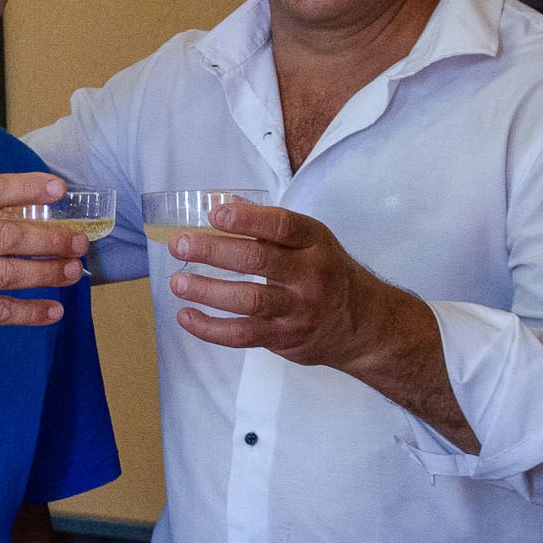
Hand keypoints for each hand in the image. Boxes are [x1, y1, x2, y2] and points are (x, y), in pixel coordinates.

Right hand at [0, 173, 87, 339]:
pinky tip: (54, 310)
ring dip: (46, 273)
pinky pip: (0, 312)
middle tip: (79, 241)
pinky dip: (31, 313)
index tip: (58, 187)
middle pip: (7, 238)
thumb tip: (35, 211)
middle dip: (50, 239)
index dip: (26, 188)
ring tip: (72, 271)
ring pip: (8, 275)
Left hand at [165, 201, 390, 367]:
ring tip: (177, 282)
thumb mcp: (311, 241)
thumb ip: (268, 226)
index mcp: (314, 243)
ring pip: (248, 300)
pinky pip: (243, 335)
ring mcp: (298, 310)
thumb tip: (218, 203)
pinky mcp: (285, 338)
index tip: (214, 214)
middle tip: (180, 245)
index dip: (246, 219)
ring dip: (207, 291)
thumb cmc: (328, 273)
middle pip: (258, 262)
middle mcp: (309, 275)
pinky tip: (186, 316)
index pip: (281, 226)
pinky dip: (211, 328)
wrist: (364, 325)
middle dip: (213, 252)